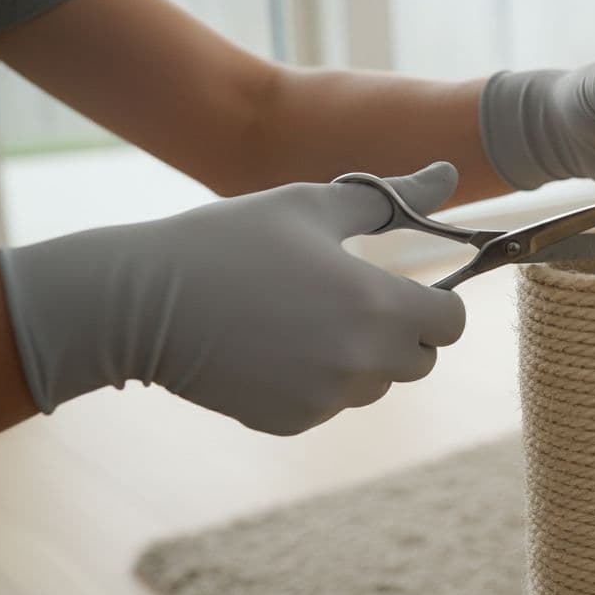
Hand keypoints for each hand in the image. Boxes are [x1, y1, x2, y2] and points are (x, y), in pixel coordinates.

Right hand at [0, 163, 464, 434]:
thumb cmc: (231, 240)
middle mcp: (359, 360)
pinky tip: (275, 348)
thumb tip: (450, 174)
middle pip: (420, 359)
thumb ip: (393, 198)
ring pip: (376, 385)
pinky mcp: (291, 420)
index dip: (437, 303)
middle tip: (350, 300)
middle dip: (402, 332)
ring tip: (305, 320)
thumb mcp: (312, 204)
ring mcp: (325, 397)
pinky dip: (318, 382)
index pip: (451, 323)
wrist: (142, 302)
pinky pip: (331, 404)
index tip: (405, 287)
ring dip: (361, 359)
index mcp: (375, 304)